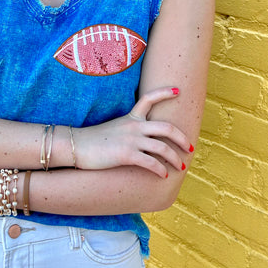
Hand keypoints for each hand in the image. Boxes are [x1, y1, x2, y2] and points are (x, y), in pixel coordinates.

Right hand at [74, 87, 192, 177]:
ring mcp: (131, 140)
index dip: (165, 93)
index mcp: (131, 117)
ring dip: (174, 159)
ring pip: (162, 148)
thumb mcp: (115, 128)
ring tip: (180, 167)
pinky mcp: (126, 155)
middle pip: (166, 128)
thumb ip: (130, 129)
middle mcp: (134, 126)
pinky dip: (160, 170)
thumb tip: (143, 138)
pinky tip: (163, 176)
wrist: (77, 146)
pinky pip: (151, 163)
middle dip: (182, 139)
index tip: (178, 91)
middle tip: (190, 148)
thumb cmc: (94, 140)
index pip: (149, 98)